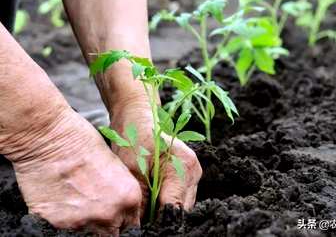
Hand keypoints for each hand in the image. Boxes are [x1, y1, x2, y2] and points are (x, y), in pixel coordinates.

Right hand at [5, 109, 141, 235]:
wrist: (48, 138)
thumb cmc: (82, 141)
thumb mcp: (115, 165)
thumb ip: (121, 191)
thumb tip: (120, 207)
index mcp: (129, 198)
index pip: (133, 225)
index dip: (124, 221)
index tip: (118, 218)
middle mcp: (109, 214)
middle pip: (113, 233)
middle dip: (108, 225)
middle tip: (96, 210)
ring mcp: (83, 222)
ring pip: (89, 234)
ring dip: (86, 223)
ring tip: (77, 203)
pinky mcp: (56, 224)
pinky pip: (64, 230)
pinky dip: (64, 220)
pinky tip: (61, 201)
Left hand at [109, 98, 201, 216]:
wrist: (137, 118)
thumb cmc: (133, 138)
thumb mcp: (132, 171)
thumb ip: (142, 201)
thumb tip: (142, 226)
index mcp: (183, 166)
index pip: (175, 208)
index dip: (159, 222)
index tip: (144, 228)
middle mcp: (194, 171)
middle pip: (181, 209)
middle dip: (162, 218)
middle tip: (142, 221)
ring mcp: (193, 173)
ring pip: (181, 205)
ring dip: (164, 211)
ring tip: (146, 211)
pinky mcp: (188, 175)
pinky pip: (179, 197)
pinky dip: (166, 202)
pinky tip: (152, 200)